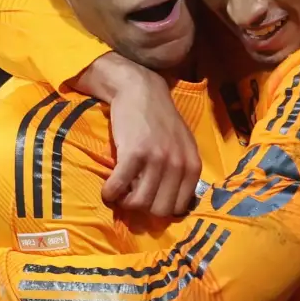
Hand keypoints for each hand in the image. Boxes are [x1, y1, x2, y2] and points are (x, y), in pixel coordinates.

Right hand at [79, 55, 200, 217]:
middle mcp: (178, 164)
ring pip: (139, 202)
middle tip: (131, 196)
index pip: (179, 208)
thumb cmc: (159, 120)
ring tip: (119, 193)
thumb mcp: (181, 146)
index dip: (160, 208)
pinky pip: (119, 186)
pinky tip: (106, 191)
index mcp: (192, 166)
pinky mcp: (134, 152)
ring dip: (125, 202)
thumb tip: (170, 205)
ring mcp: (157, 159)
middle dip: (143, 208)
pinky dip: (110, 193)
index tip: (148, 200)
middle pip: (160, 210)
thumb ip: (181, 172)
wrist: (140, 90)